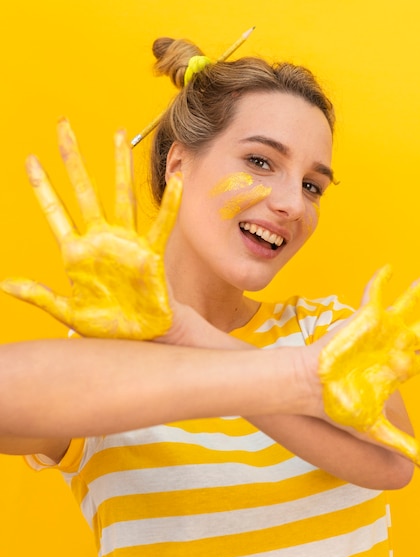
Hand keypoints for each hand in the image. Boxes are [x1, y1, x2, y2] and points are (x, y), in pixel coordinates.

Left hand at [1, 119, 181, 339]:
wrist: (142, 339)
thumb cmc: (109, 327)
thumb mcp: (68, 313)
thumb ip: (39, 295)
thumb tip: (5, 283)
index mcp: (77, 253)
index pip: (55, 211)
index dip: (42, 185)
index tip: (30, 159)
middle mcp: (100, 240)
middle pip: (84, 190)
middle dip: (73, 158)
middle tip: (63, 126)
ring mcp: (126, 243)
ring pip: (122, 197)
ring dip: (119, 166)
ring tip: (118, 135)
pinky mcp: (151, 254)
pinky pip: (161, 225)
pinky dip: (168, 205)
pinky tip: (175, 181)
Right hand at [318, 265, 419, 468]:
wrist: (311, 387)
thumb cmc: (337, 406)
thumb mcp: (374, 428)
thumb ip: (401, 443)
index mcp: (401, 369)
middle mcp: (394, 345)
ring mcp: (380, 330)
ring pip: (406, 305)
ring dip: (417, 292)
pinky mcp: (363, 317)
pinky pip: (375, 293)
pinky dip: (382, 280)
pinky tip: (391, 268)